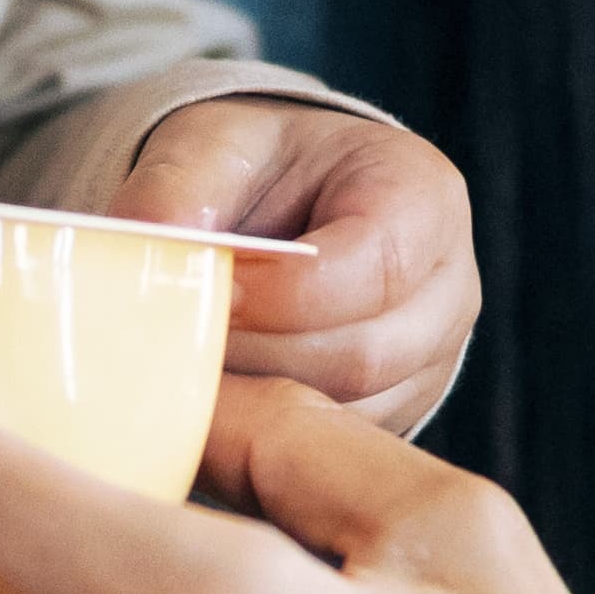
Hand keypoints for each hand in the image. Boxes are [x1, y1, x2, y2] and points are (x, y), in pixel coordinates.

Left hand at [112, 98, 476, 430]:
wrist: (278, 208)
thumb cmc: (256, 170)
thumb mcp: (212, 146)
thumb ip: (179, 183)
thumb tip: (148, 237)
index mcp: (423, 198)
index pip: (377, 266)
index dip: (285, 293)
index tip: (210, 295)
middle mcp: (446, 289)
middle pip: (364, 353)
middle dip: (260, 356)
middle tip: (177, 348)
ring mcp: (429, 362)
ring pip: (348, 413)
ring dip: (256, 404)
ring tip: (183, 375)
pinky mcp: (393, 415)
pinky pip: (332, 447)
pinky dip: (266, 436)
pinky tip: (209, 407)